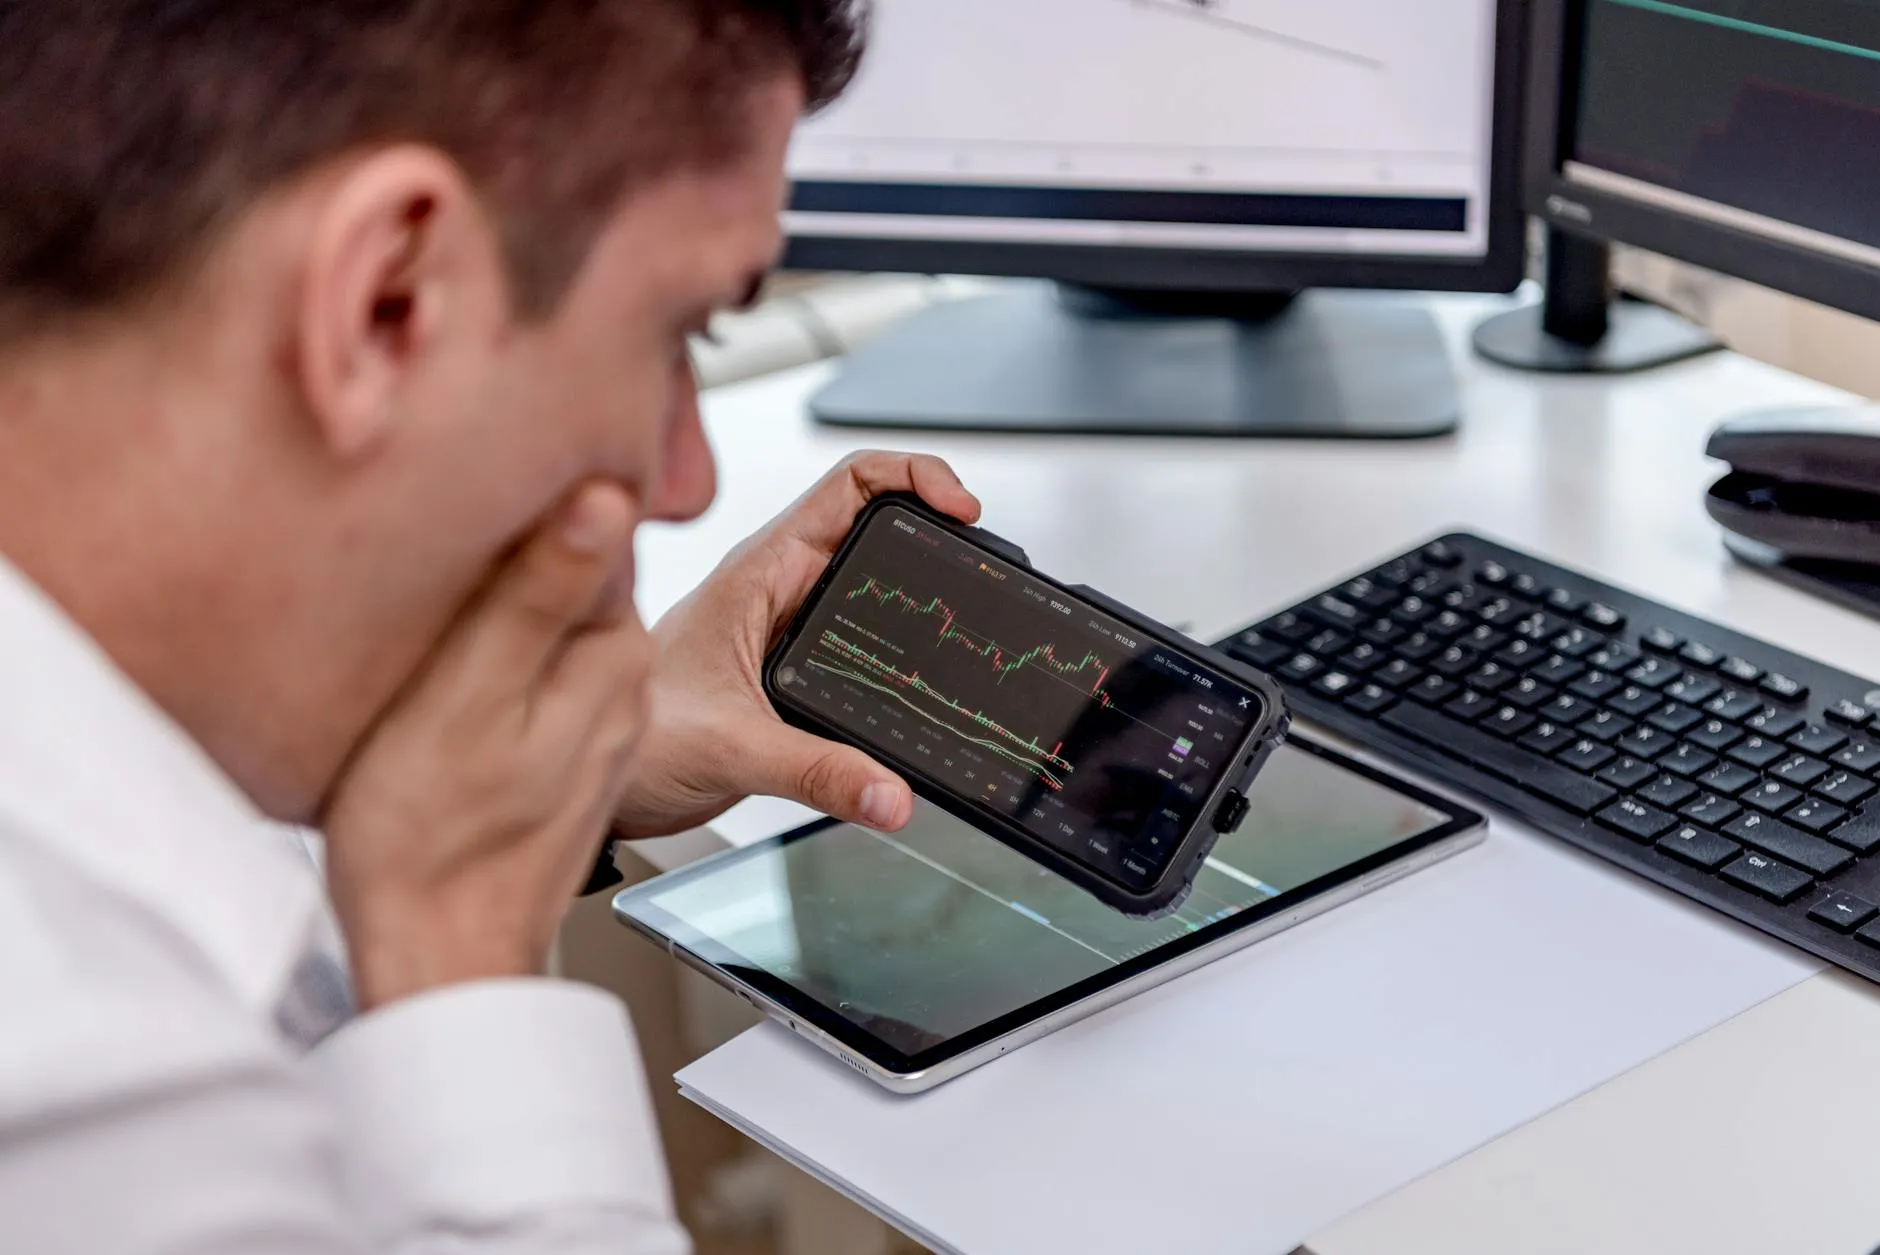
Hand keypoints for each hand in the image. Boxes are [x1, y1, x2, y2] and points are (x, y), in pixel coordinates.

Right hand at [321, 483, 649, 1010]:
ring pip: (542, 619)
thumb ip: (540, 592)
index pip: (589, 522)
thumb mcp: (474, 693)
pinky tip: (440, 678)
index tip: (457, 498)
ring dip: (490, 610)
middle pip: (566, 568)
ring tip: (424, 624)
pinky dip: (484, 660)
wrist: (434, 953)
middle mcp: (621, 677)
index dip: (517, 498)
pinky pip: (525, 668)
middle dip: (503, 554)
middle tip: (426, 567)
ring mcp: (590, 714)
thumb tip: (609, 498)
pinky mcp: (554, 744)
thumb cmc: (434, 838)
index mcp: (616, 651)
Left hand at [613, 452, 980, 838]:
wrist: (590, 783)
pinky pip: (862, 633)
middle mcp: (776, 588)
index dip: (915, 476)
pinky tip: (927, 665)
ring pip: (871, 578)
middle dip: (934, 529)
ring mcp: (787, 625)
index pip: (850, 484)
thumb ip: (817, 772)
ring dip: (919, 585)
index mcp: (758, 573)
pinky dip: (901, 638)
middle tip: (980, 560)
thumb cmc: (632, 740)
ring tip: (968, 605)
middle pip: (876, 523)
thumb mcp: (731, 751)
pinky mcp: (793, 666)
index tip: (960, 507)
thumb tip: (893, 792)